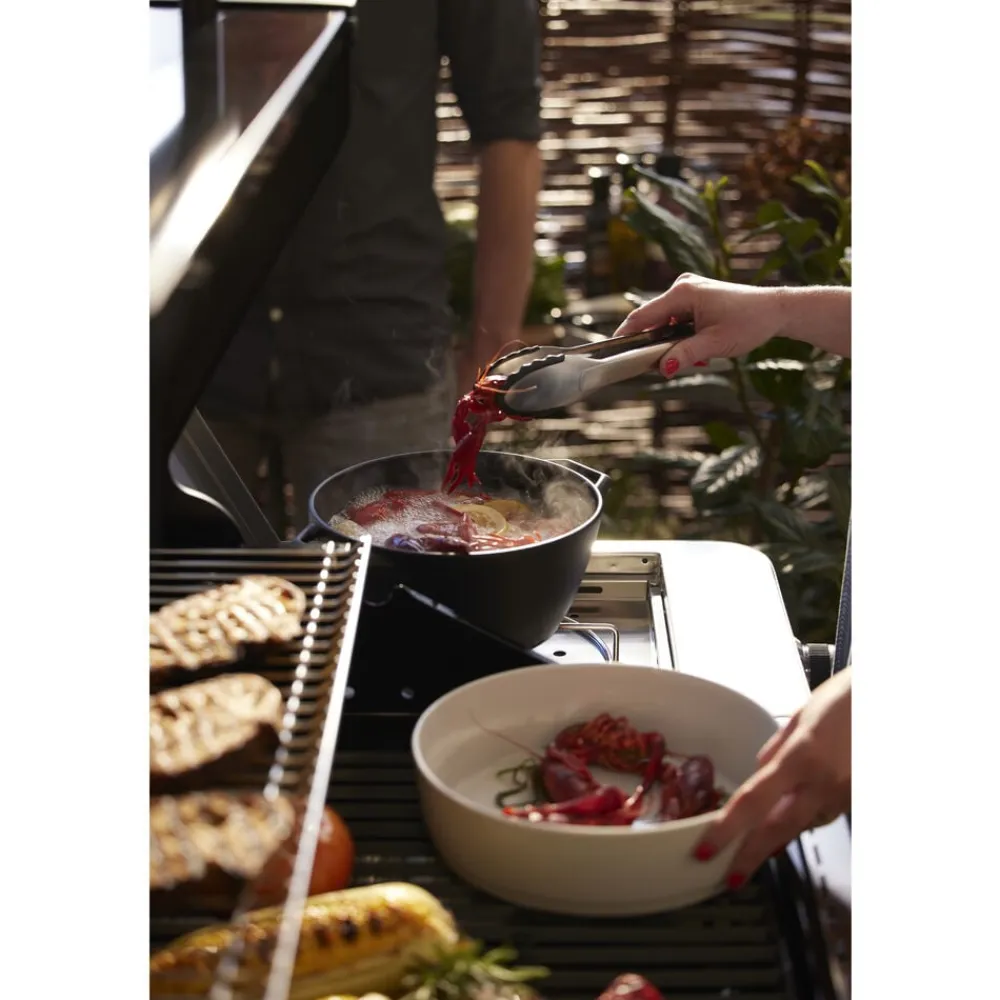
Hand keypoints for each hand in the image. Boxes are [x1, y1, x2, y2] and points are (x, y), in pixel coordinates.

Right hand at [614, 274, 788, 376]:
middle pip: (653, 321)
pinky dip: (682, 336)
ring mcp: (688, 290)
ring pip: (665, 323)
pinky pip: (677, 320)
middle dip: (656, 346)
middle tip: (663, 367)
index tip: (614, 354)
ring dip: (673, 344)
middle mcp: (681, 286)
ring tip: (695, 357)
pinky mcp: (695, 297)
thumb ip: (685, 355)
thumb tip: (662, 368)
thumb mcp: (714, 344)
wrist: (776, 310)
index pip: (642, 317)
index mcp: (682, 292)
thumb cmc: (749, 322)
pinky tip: (699, 348)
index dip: (626, 336)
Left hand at [693, 666, 851, 887]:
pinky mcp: (857, 800)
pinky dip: (805, 816)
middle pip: (778, 829)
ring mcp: (844, 796)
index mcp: (802, 758)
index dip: (728, 829)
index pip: (754, 801)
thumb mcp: (802, 715)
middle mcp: (823, 783)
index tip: (707, 848)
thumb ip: (779, 746)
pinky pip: (824, 815)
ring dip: (778, 834)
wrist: (894, 702)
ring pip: (803, 825)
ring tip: (755, 841)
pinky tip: (795, 810)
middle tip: (730, 876)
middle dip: (751, 855)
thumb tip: (761, 769)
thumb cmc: (848, 699)